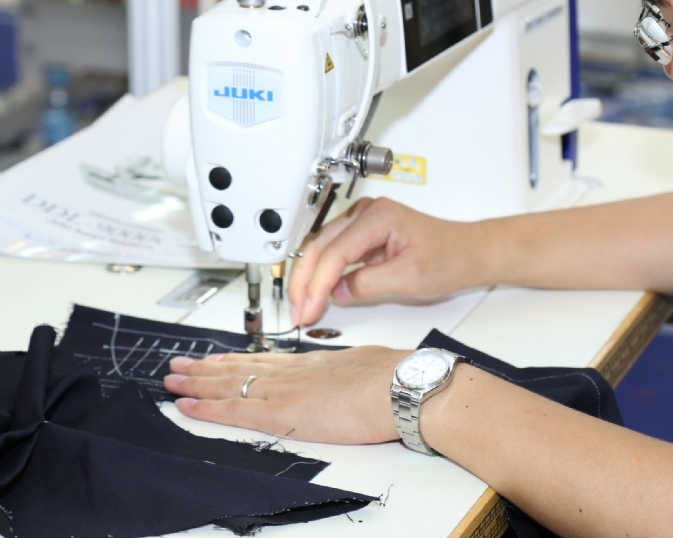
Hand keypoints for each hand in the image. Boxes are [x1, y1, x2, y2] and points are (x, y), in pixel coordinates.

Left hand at [164, 346, 405, 443]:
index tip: (217, 357)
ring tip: (173, 379)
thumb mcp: (370, 365)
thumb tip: (354, 377)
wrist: (402, 386)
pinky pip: (235, 410)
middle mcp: (296, 372)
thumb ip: (353, 373)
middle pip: (242, 367)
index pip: (268, 359)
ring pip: (231, 383)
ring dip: (198, 382)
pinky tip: (187, 405)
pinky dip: (207, 407)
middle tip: (180, 364)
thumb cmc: (396, 378)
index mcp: (317, 362)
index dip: (238, 359)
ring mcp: (286, 390)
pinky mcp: (282, 412)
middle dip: (207, 367)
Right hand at [288, 197, 486, 326]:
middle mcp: (367, 212)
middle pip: (319, 246)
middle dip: (304, 282)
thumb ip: (369, 284)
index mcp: (378, 216)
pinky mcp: (364, 234)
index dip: (317, 285)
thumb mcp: (410, 278)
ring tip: (302, 307)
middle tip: (297, 312)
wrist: (470, 252)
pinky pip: (333, 252)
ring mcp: (364, 221)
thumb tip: (336, 291)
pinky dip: (322, 273)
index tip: (308, 310)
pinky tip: (316, 293)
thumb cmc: (450, 258)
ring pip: (321, 248)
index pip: (334, 253)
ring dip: (309, 278)